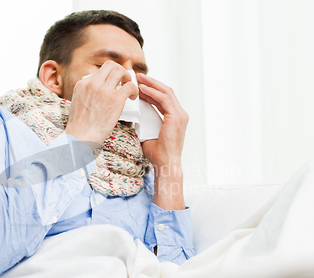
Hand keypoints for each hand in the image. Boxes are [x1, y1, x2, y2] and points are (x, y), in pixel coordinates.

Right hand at [64, 61, 138, 144]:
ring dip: (128, 78)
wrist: (80, 137)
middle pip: (111, 65)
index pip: (100, 71)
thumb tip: (95, 90)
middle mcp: (93, 84)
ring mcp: (104, 91)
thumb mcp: (76, 102)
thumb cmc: (79, 126)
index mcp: (82, 84)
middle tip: (124, 81)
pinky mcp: (115, 100)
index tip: (114, 83)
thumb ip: (86, 92)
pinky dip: (134, 90)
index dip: (109, 76)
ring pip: (121, 71)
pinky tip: (132, 97)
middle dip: (120, 71)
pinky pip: (130, 86)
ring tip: (129, 88)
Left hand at [137, 73, 187, 209]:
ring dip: (151, 84)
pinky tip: (143, 89)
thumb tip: (133, 116)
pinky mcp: (176, 117)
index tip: (139, 84)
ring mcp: (180, 115)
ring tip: (139, 79)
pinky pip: (164, 99)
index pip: (163, 98)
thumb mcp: (148, 133)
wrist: (165, 164)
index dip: (152, 90)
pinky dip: (153, 93)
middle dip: (151, 83)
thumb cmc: (157, 153)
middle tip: (138, 76)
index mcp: (175, 117)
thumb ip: (144, 122)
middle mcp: (180, 114)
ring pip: (166, 92)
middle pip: (166, 91)